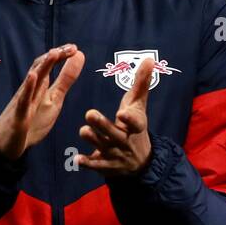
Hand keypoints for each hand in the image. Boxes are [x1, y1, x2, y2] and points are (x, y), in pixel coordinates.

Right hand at [0, 44, 85, 160]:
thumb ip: (65, 79)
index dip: (61, 55)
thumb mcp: (54, 98)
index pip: (48, 65)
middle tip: (71, 47)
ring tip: (53, 53)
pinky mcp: (19, 115)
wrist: (8, 143)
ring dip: (42, 67)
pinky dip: (28, 88)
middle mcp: (30, 89)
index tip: (75, 47)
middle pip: (41, 68)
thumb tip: (78, 57)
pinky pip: (23, 100)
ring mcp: (23, 101)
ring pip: (32, 80)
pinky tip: (33, 77)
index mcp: (40, 86)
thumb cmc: (32, 118)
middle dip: (55, 56)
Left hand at [76, 57, 154, 176]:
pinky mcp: (106, 165)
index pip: (136, 123)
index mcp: (136, 126)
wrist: (141, 160)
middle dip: (103, 125)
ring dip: (93, 140)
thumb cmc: (135, 125)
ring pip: (103, 147)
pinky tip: (76, 159)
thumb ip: (142, 83)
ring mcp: (116, 154)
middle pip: (114, 133)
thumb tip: (149, 59)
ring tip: (83, 130)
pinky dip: (87, 163)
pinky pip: (96, 165)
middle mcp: (126, 140)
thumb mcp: (139, 106)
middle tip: (89, 113)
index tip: (122, 113)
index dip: (130, 119)